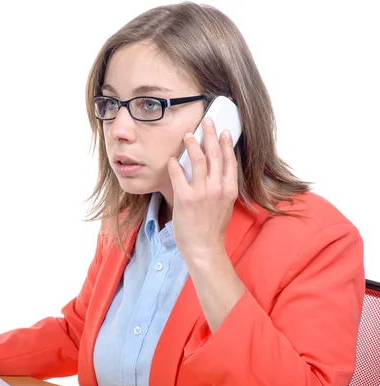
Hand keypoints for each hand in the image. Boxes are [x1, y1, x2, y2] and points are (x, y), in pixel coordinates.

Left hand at [166, 117, 237, 262]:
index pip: (230, 160)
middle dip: (210, 135)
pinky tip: (172, 158)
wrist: (203, 247)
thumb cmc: (212, 228)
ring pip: (197, 160)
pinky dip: (174, 164)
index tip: (224, 131)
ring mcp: (201, 193)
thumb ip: (222, 188)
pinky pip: (178, 174)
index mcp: (229, 190)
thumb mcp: (224, 206)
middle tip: (206, 122)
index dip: (226, 144)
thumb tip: (216, 172)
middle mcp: (217, 188)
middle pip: (215, 154)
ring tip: (188, 135)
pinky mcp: (185, 198)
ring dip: (192, 144)